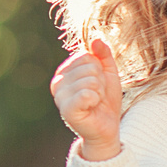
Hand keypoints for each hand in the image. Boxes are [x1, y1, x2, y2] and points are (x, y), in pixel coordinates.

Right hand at [49, 39, 123, 158]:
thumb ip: (103, 55)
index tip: (97, 83)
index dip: (99, 69)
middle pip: (90, 67)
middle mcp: (57, 82)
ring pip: (91, 80)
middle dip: (101, 82)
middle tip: (97, 95)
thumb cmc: (105, 100)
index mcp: (64, 71)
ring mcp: (60, 97)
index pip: (87, 55)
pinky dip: (95, 101)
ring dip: (99, 92)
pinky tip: (91, 108)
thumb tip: (95, 39)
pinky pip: (87, 94)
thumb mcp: (108, 73)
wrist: (107, 127)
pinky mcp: (66, 110)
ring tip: (95, 102)